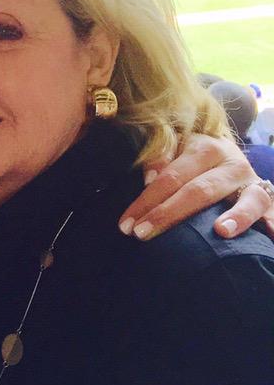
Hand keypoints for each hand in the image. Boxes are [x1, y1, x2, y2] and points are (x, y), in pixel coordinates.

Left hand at [118, 133, 270, 239]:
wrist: (230, 156)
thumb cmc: (193, 159)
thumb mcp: (176, 150)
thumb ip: (160, 159)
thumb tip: (148, 179)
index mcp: (203, 147)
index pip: (170, 175)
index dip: (146, 200)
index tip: (126, 224)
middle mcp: (231, 163)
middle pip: (199, 190)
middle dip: (168, 214)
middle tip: (142, 235)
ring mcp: (253, 183)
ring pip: (247, 200)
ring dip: (236, 217)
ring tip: (221, 231)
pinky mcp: (269, 200)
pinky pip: (273, 214)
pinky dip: (272, 225)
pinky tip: (269, 237)